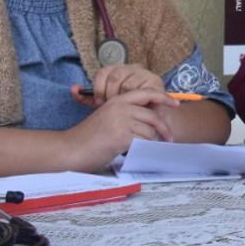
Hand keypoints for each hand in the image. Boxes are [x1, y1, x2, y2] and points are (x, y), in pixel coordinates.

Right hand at [61, 89, 178, 170]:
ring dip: (149, 142)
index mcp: (118, 101)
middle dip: (164, 129)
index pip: (147, 93)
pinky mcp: (121, 136)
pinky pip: (142, 142)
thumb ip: (126, 116)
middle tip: (169, 138)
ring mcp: (121, 121)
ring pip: (149, 132)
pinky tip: (131, 152)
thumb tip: (150, 124)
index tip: (175, 105)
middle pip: (153, 116)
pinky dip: (142, 149)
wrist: (69, 149)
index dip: (164, 98)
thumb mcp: (107, 118)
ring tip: (139, 148)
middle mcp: (121, 107)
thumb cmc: (88, 138)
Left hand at [74, 64, 164, 106]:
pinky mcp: (155, 82)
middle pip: (114, 77)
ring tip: (122, 109)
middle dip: (109, 95)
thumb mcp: (103, 104)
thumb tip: (72, 89)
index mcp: (118, 70)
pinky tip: (132, 109)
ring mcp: (144, 73)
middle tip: (110, 107)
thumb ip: (87, 98)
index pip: (103, 71)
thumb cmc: (125, 110)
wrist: (149, 120)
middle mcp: (132, 68)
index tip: (98, 102)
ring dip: (122, 100)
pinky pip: (139, 90)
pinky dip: (134, 101)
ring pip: (126, 84)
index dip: (98, 88)